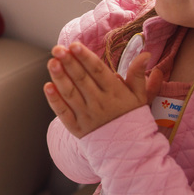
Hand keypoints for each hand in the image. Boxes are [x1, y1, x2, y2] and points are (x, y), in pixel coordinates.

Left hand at [43, 42, 161, 136]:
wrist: (128, 149)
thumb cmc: (132, 117)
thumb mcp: (139, 95)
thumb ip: (138, 74)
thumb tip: (146, 53)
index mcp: (114, 92)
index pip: (98, 71)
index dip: (85, 57)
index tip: (75, 45)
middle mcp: (99, 102)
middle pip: (81, 79)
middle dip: (69, 63)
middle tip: (57, 49)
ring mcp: (86, 115)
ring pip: (70, 94)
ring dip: (59, 77)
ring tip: (51, 62)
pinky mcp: (76, 127)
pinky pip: (63, 113)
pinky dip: (55, 100)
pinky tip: (47, 87)